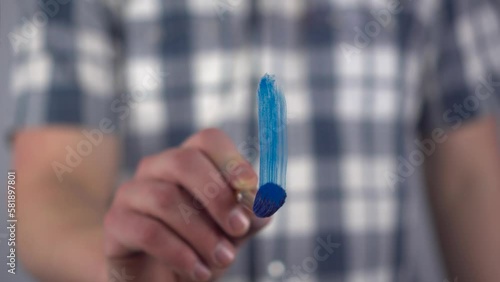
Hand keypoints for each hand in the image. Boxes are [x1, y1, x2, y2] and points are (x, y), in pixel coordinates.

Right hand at [103, 129, 269, 280]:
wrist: (163, 278)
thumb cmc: (200, 245)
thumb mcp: (232, 230)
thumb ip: (250, 215)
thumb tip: (263, 204)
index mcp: (188, 161)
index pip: (208, 139)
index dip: (232, 160)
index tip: (251, 189)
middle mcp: (156, 168)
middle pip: (185, 161)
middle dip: (218, 197)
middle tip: (239, 229)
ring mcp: (131, 192)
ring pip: (166, 198)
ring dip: (202, 233)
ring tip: (222, 260)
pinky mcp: (116, 223)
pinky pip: (148, 231)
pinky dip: (180, 253)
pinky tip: (198, 272)